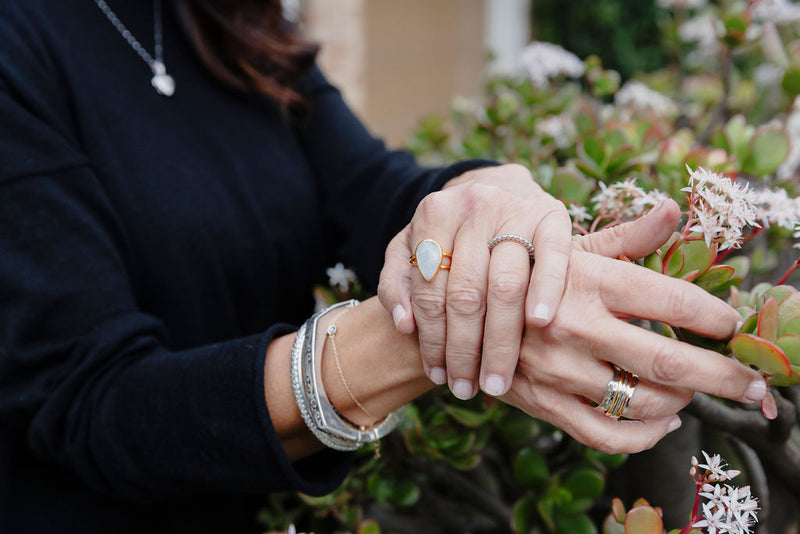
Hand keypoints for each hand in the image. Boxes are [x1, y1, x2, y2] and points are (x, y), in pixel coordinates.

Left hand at [379, 164, 571, 399]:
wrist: (500, 187)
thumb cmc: (451, 231)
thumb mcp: (411, 247)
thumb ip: (397, 282)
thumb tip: (403, 325)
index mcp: (432, 214)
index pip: (429, 290)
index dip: (432, 340)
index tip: (437, 375)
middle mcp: (473, 206)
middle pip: (467, 294)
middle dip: (465, 350)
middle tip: (466, 388)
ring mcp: (515, 209)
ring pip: (505, 285)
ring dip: (501, 340)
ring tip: (496, 380)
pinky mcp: (552, 214)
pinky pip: (551, 258)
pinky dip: (545, 291)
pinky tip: (539, 324)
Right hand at [502, 200, 766, 452]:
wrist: (457, 312)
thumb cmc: (525, 274)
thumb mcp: (569, 247)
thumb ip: (626, 236)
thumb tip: (673, 210)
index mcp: (589, 279)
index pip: (674, 301)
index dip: (716, 318)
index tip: (733, 326)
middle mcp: (576, 325)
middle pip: (670, 361)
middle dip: (725, 377)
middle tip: (755, 385)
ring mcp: (557, 369)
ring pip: (643, 403)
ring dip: (682, 403)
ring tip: (691, 392)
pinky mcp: (542, 402)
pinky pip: (606, 435)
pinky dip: (645, 438)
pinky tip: (661, 424)